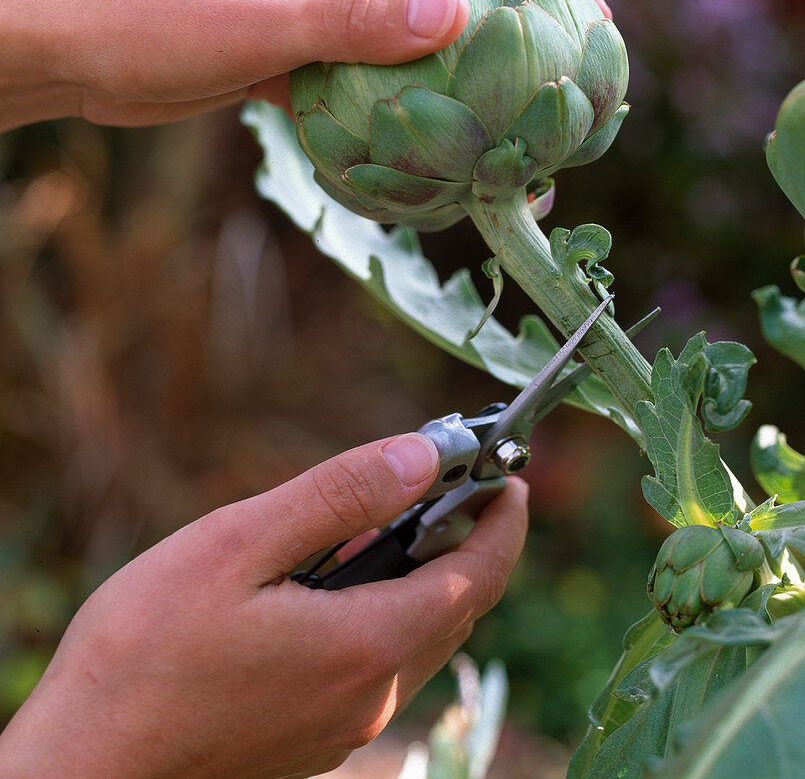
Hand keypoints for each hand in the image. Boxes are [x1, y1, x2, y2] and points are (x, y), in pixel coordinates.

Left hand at [0, 0, 609, 129]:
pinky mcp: (307, 61)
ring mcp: (330, 17)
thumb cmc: (162, 19)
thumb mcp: (264, 22)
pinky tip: (433, 163)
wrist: (84, 48)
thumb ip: (356, 21)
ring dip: (465, 87)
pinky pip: (377, 90)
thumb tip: (458, 15)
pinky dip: (409, 119)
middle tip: (563, 100)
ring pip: (421, 47)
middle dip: (516, 38)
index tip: (591, 23)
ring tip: (510, 142)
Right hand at [0, 434, 528, 777]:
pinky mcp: (311, 735)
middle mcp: (370, 696)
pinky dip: (380, 608)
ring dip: (418, 572)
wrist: (83, 766)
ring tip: (381, 516)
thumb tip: (420, 455)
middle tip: (446, 478)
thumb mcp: (240, 546)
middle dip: (464, 537)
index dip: (504, 521)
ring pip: (414, 634)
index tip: (510, 473)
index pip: (477, 577)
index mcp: (366, 646)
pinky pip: (374, 661)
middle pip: (453, 606)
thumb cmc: (146, 653)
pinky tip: (330, 578)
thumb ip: (339, 498)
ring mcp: (342, 725)